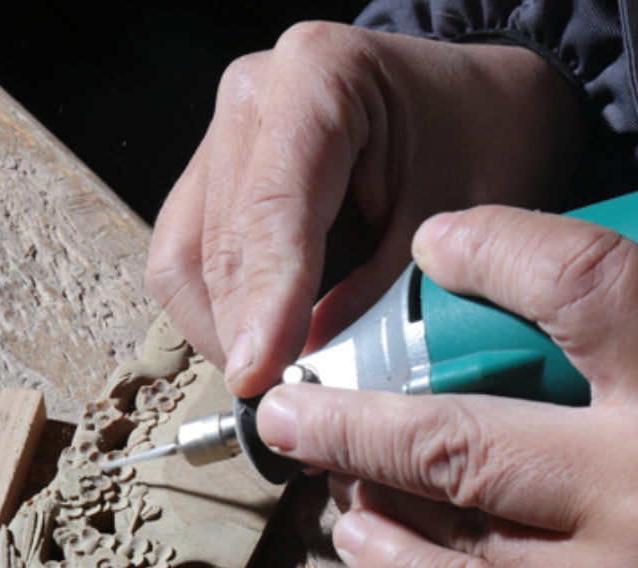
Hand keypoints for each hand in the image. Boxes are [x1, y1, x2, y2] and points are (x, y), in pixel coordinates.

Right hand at [146, 22, 582, 397]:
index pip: (272, 211)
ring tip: (270, 379)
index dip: (263, 306)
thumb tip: (312, 384)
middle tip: (280, 402)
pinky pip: (184, 263)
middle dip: (241, 335)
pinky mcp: (210, 180)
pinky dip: (215, 317)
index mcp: (318, 76)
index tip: (261, 379)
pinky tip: (258, 345)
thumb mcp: (451, 220)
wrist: (468, 105)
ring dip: (218, 333)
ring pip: (180, 263)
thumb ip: (377, 298)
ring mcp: (220, 139)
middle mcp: (251, 100)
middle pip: (212, 245)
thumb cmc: (474, 142)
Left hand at [256, 204, 637, 567]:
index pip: (585, 287)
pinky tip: (357, 531)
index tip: (442, 242)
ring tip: (320, 455)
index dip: (501, 252)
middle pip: (454, 436)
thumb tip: (571, 302)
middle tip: (287, 400)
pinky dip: (390, 561)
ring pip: (438, 516)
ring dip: (361, 480)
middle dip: (351, 415)